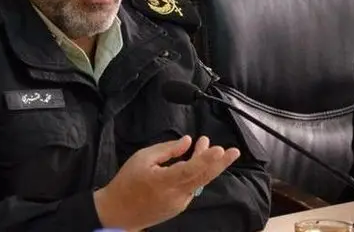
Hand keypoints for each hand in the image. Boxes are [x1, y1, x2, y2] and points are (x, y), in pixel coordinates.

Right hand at [93, 135, 239, 230]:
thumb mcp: (143, 158)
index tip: (219, 149)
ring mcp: (180, 203)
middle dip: (220, 164)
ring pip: (199, 181)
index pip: (191, 170)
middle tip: (235, 151)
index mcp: (165, 182)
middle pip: (204, 178)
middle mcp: (177, 195)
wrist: (118, 212)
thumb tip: (187, 142)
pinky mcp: (179, 206)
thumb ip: (167, 150)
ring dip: (206, 164)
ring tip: (208, 145)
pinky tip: (195, 159)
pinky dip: (197, 173)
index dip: (206, 159)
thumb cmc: (127, 181)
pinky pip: (192, 187)